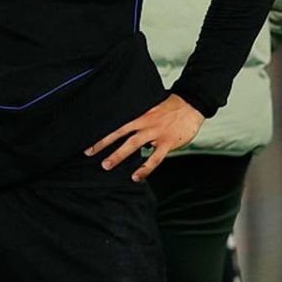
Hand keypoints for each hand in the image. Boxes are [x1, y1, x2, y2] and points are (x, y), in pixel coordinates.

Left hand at [84, 94, 203, 181]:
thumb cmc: (171, 107)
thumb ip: (140, 119)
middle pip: (121, 134)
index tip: (89, 142)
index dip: (104, 134)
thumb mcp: (152, 109)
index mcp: (141, 115)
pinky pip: (154, 158)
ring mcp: (156, 133)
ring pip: (133, 145)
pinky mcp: (167, 142)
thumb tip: (127, 132)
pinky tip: (136, 176)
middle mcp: (146, 123)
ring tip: (106, 165)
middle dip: (104, 144)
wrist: (191, 105)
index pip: (118, 125)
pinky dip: (145, 168)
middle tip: (90, 153)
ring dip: (119, 155)